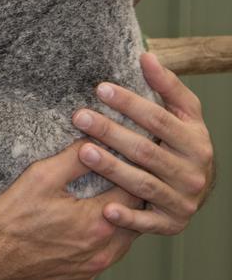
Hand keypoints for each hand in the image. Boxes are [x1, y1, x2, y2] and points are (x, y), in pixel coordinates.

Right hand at [0, 143, 139, 279]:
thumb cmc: (11, 220)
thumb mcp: (41, 177)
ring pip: (124, 242)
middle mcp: (102, 251)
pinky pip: (105, 258)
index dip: (134, 172)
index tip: (131, 157)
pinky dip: (106, 241)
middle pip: (135, 220)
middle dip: (132, 196)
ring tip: (111, 198)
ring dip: (121, 221)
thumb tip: (95, 141)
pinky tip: (90, 226)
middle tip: (125, 176)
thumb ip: (73, 158)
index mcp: (97, 222)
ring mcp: (93, 270)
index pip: (134, 192)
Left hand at [72, 52, 214, 235]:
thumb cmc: (183, 140)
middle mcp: (192, 173)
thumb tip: (146, 55)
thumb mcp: (184, 112)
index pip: (159, 119)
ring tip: (83, 151)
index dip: (130, 103)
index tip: (101, 89)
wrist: (199, 184)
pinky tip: (106, 209)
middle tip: (80, 117)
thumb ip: (167, 85)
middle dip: (110, 132)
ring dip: (112, 169)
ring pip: (143, 184)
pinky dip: (128, 218)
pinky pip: (148, 223)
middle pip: (146, 151)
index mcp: (195, 141)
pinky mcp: (172, 224)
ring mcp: (183, 200)